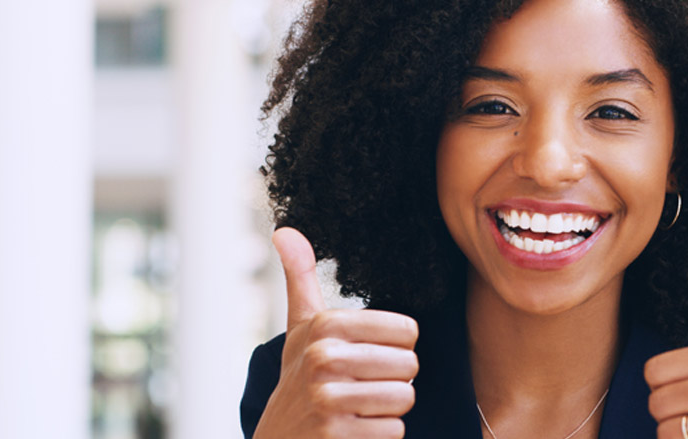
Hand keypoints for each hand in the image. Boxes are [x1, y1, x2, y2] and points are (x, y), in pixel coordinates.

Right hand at [254, 228, 419, 438]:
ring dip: (389, 408)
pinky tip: (355, 429)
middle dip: (394, 380)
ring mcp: (328, 400)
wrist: (278, 437)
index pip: (407, 330)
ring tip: (360, 406)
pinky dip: (381, 433)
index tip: (367, 355)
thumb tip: (285, 230)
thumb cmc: (300, 375)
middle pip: (410, 365)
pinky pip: (394, 430)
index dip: (395, 347)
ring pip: (404, 398)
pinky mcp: (337, 435)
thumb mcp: (301, 325)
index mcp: (325, 326)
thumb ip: (300, 276)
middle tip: (364, 385)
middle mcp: (324, 359)